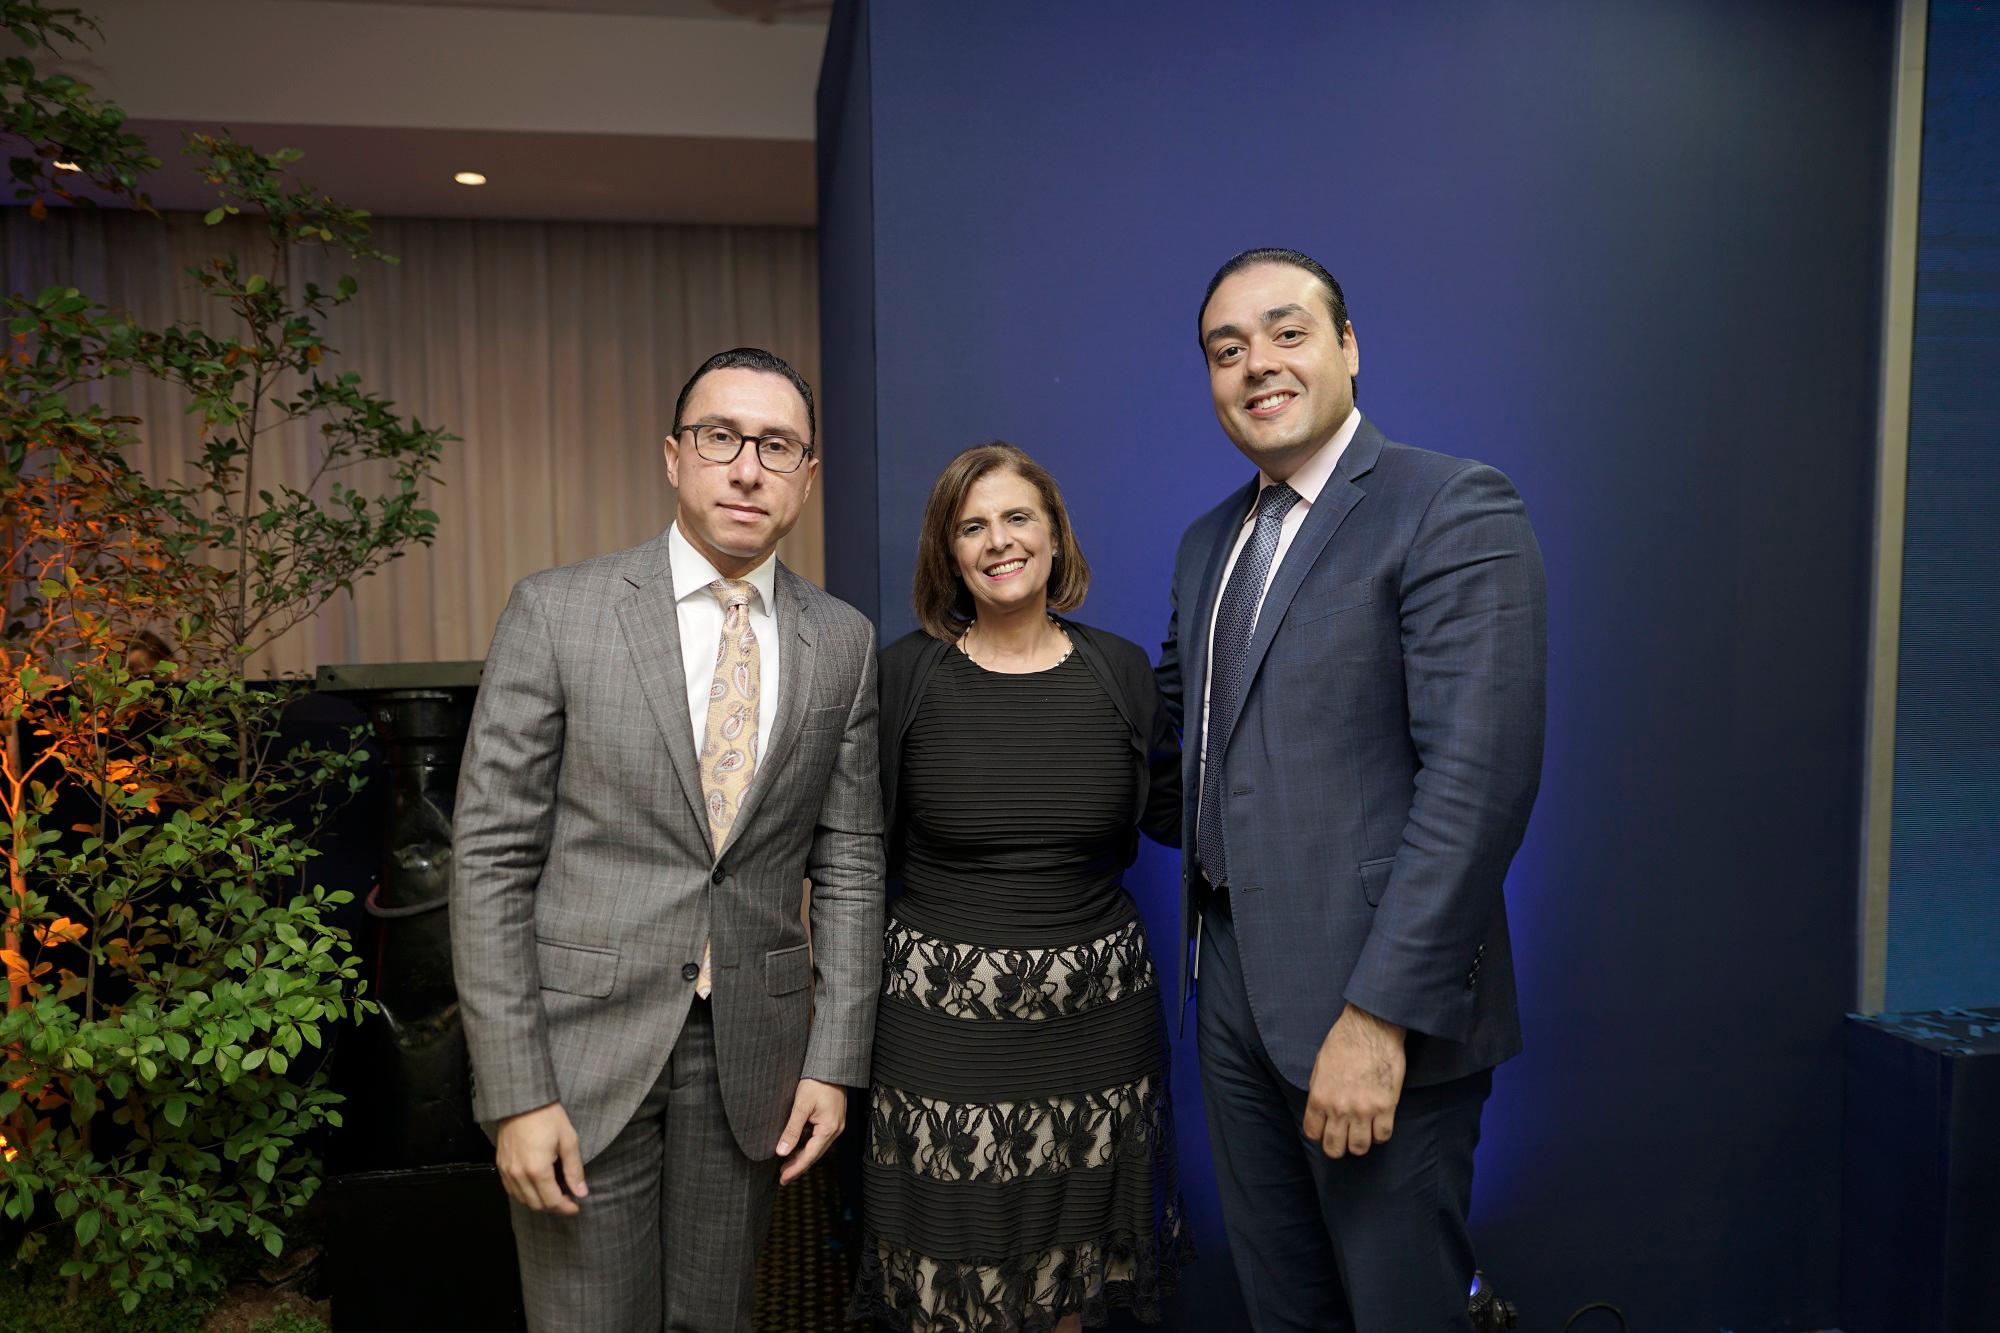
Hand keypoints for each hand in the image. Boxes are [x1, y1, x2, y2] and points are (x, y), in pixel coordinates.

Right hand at [496, 1101, 587, 1213]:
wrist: (522, 1100)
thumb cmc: (548, 1117)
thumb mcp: (568, 1140)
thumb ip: (574, 1170)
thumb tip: (581, 1192)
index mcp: (537, 1170)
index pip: (552, 1201)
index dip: (566, 1208)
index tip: (576, 1206)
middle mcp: (519, 1175)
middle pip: (537, 1204)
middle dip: (554, 1207)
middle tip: (567, 1200)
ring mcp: (507, 1171)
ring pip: (523, 1199)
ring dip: (539, 1202)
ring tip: (554, 1194)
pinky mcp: (501, 1165)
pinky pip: (511, 1189)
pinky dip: (525, 1193)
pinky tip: (536, 1186)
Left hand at [775, 1078, 844, 1184]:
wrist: (832, 1066)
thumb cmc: (817, 1082)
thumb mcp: (801, 1106)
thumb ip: (791, 1130)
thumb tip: (781, 1152)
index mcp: (829, 1129)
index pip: (810, 1156)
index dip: (796, 1169)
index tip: (783, 1179)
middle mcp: (836, 1130)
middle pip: (815, 1155)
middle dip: (798, 1167)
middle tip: (783, 1178)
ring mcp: (836, 1126)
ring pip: (817, 1148)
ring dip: (802, 1158)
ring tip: (786, 1166)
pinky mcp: (833, 1120)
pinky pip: (819, 1139)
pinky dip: (807, 1147)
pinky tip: (797, 1149)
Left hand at [1302, 1003, 1406, 1158]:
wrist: (1371, 1027)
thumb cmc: (1344, 1041)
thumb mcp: (1320, 1065)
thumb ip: (1319, 1090)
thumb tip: (1320, 1109)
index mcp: (1319, 1097)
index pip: (1313, 1133)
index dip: (1319, 1135)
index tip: (1325, 1131)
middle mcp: (1339, 1108)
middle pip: (1334, 1148)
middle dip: (1337, 1147)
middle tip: (1344, 1139)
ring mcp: (1363, 1109)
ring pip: (1360, 1147)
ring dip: (1360, 1143)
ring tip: (1362, 1133)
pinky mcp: (1386, 1106)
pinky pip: (1383, 1135)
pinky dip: (1380, 1134)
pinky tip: (1378, 1124)